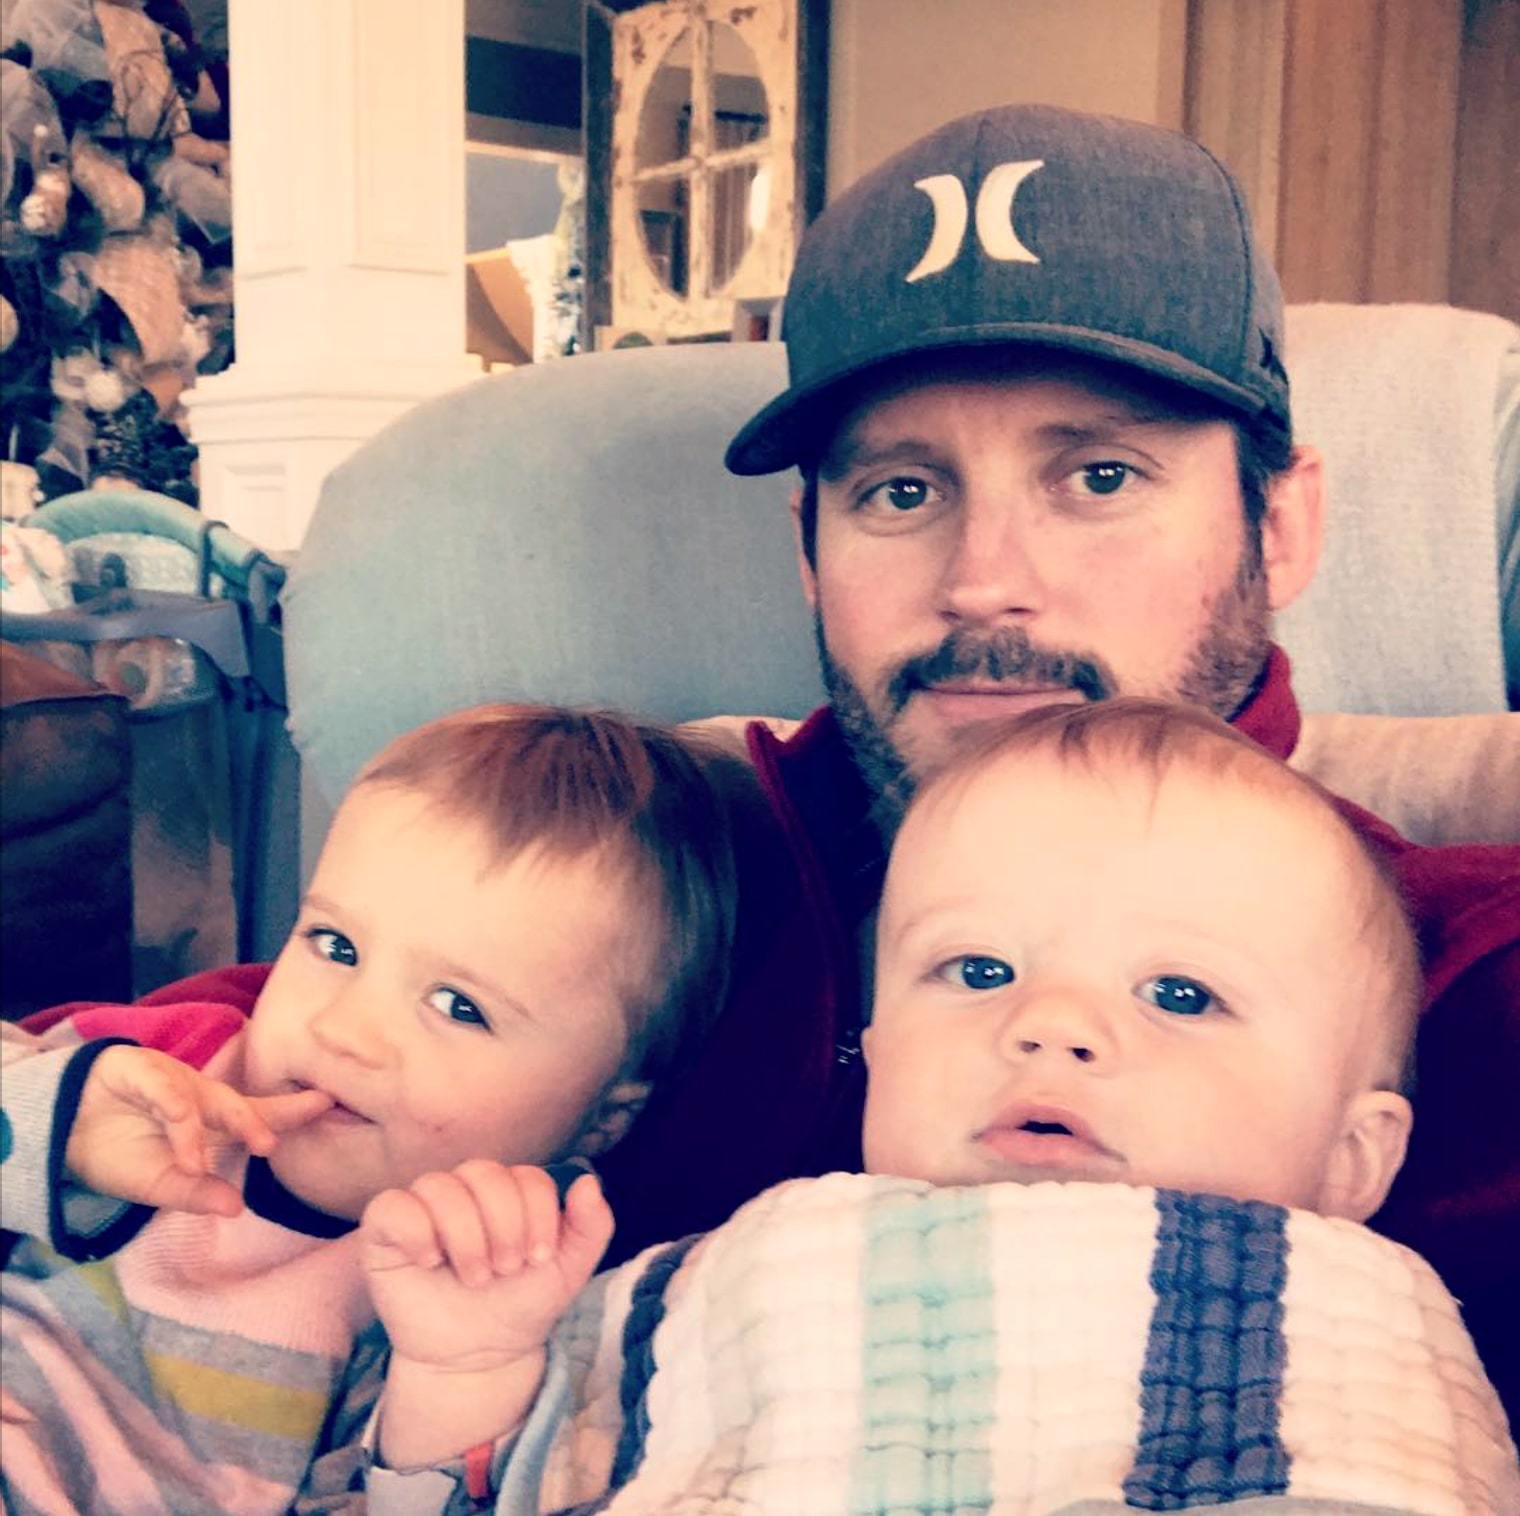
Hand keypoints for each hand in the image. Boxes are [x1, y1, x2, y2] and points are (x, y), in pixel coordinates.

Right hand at [66, 1045, 333, 1216]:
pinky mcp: (138, 1069)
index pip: (260, 1116)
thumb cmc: (119, 1154)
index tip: (331, 1103)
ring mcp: (171, 1080)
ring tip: (203, 1161)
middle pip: (239, 1104)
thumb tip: (237, 1208)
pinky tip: (176, 1121)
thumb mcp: (157, 1184)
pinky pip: (161, 1086)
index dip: (294, 1111)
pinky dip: (171, 1105)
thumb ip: (194, 1194)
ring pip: (200, 1098)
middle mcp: (200, 1096)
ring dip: (204, 1128)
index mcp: (212, 1122)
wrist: (59, 1131)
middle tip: (271, 1144)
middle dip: (260, 1119)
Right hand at [361, 1160, 612, 1375]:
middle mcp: (465, 1189)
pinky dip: (415, 1230)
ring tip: (474, 1277)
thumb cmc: (519, 1305)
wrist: (476, 1356)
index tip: (538, 1260)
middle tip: (505, 1270)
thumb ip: (592, 1226)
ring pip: (440, 1186)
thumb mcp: (568, 1270)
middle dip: (503, 1226)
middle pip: (484, 1174)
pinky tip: (430, 1261)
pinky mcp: (386, 1231)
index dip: (537, 1216)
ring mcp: (424, 1206)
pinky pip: (391, 1205)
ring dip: (465, 1236)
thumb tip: (588, 1180)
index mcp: (508, 1191)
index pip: (526, 1176)